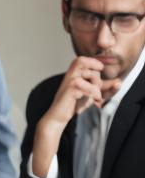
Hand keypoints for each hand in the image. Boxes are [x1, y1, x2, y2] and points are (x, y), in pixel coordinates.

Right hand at [32, 57, 121, 177]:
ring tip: (94, 98)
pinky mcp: (71, 89)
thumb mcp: (91, 94)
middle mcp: (70, 75)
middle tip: (96, 91)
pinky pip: (91, 87)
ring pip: (92, 76)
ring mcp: (70, 81)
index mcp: (72, 74)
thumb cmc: (73, 105)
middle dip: (98, 80)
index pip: (83, 59)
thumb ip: (103, 87)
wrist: (58, 117)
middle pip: (91, 68)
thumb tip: (119, 82)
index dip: (94, 61)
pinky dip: (94, 95)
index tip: (101, 68)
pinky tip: (90, 101)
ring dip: (97, 88)